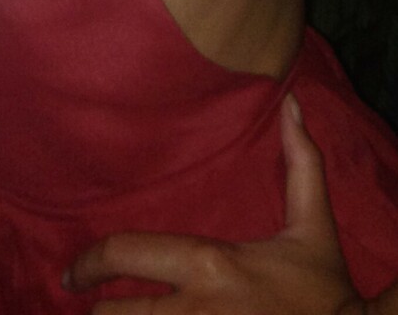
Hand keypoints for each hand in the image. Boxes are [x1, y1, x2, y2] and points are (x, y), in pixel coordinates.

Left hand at [64, 95, 370, 312]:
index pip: (127, 255)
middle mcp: (195, 313)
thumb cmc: (325, 292)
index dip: (89, 262)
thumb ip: (301, 164)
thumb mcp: (313, 227)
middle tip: (93, 307)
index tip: (71, 271)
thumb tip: (295, 103)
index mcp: (210, 267)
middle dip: (99, 313)